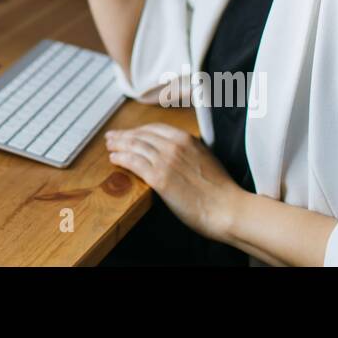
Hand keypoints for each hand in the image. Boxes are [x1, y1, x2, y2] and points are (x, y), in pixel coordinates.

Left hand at [105, 123, 243, 244]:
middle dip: (124, 135)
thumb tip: (177, 152)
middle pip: (141, 135)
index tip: (130, 132)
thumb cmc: (220, 189)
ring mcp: (165, 161)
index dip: (139, 130)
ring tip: (110, 146)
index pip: (154, 128)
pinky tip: (114, 159)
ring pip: (134, 146)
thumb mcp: (205, 158)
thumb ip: (188, 151)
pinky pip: (134, 163)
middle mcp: (173, 145)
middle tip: (112, 137)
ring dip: (119, 145)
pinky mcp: (159, 178)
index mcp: (186, 139)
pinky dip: (121, 158)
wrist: (227, 208)